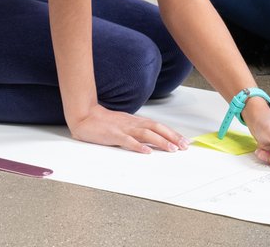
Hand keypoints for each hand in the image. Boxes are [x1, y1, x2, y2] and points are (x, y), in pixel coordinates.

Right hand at [67, 104, 189, 153]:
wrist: (85, 116)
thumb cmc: (105, 122)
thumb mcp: (124, 124)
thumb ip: (137, 130)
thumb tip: (153, 139)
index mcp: (136, 121)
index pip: (158, 126)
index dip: (172, 133)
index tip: (184, 141)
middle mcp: (133, 123)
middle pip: (156, 128)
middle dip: (172, 137)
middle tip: (184, 146)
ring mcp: (123, 128)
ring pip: (146, 134)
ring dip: (160, 141)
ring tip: (171, 149)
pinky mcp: (113, 135)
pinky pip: (128, 141)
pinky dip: (138, 146)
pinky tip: (147, 152)